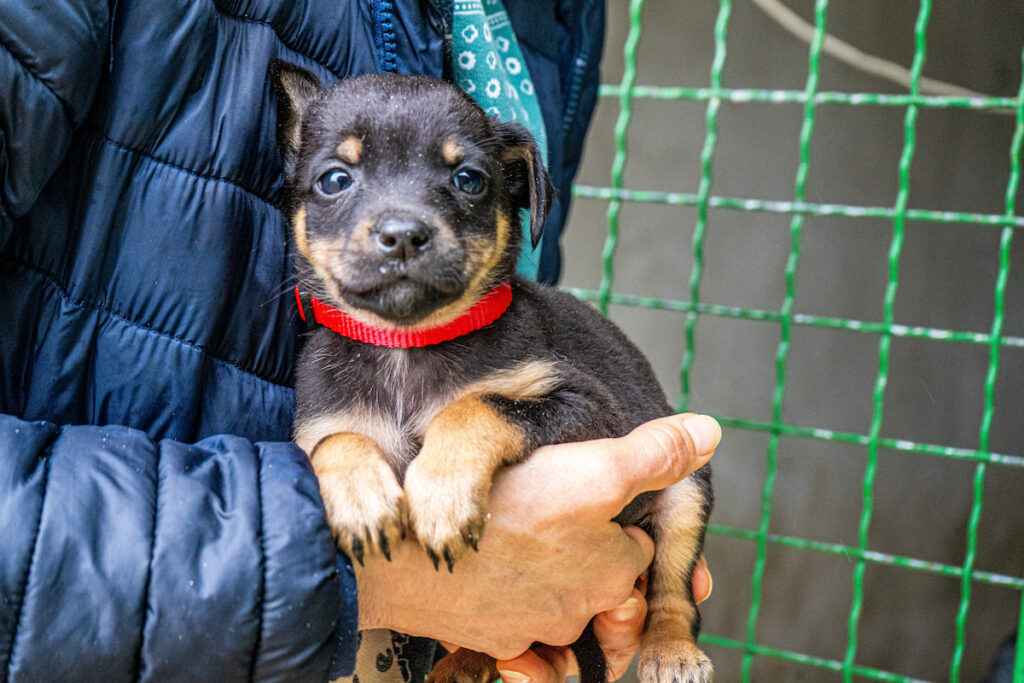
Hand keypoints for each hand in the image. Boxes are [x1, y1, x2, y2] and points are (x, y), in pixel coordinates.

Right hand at [354, 413, 719, 660]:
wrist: (407, 555)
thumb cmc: (505, 510)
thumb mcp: (593, 471)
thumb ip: (655, 455)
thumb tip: (711, 432)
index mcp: (613, 573)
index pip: (633, 545)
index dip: (613, 516)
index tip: (583, 497)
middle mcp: (579, 614)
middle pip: (594, 576)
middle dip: (579, 550)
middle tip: (544, 512)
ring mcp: (531, 631)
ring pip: (552, 599)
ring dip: (542, 575)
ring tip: (513, 535)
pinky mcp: (488, 637)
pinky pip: (511, 621)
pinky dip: (505, 597)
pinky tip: (488, 566)